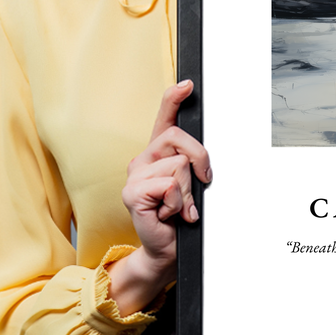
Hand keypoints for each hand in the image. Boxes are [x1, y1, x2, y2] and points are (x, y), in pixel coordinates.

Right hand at [107, 80, 211, 314]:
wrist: (167, 250)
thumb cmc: (180, 217)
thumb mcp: (192, 185)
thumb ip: (193, 165)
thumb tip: (203, 157)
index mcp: (158, 153)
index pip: (164, 118)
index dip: (174, 98)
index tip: (188, 85)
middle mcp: (143, 159)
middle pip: (179, 138)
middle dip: (200, 160)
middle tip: (201, 184)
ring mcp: (135, 175)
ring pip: (179, 165)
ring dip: (188, 191)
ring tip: (179, 207)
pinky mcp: (132, 193)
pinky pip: (169, 185)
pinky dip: (178, 203)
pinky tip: (169, 214)